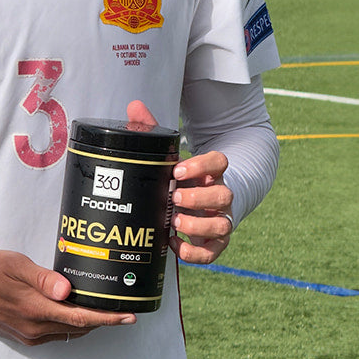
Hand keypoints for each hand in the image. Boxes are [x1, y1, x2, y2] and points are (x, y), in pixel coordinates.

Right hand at [0, 250, 135, 345]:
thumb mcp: (16, 265)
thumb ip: (43, 278)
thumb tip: (68, 290)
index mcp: (35, 309)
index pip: (80, 317)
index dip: (107, 318)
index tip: (127, 317)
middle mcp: (35, 327)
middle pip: (78, 328)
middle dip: (102, 320)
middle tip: (122, 309)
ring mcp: (29, 334)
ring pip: (68, 332)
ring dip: (87, 323)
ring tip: (103, 309)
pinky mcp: (24, 335)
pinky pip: (56, 333)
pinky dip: (70, 325)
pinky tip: (75, 312)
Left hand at [126, 101, 232, 264]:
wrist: (204, 202)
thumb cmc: (183, 177)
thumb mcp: (170, 154)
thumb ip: (153, 130)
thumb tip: (134, 106)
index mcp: (210, 172)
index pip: (219, 162)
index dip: (201, 166)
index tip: (178, 169)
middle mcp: (221, 195)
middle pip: (224, 195)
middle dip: (199, 199)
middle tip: (174, 197)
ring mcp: (221, 219)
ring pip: (223, 225)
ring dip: (199, 226)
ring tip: (176, 222)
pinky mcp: (216, 242)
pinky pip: (213, 252)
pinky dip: (195, 252)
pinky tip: (175, 243)